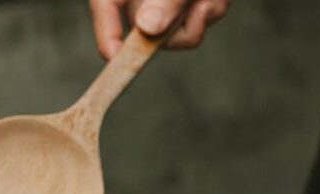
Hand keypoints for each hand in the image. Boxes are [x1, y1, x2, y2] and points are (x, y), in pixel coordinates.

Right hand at [90, 0, 231, 59]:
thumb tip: (148, 28)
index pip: (105, 12)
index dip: (110, 40)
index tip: (122, 61)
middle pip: (150, 33)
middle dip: (181, 26)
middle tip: (202, 4)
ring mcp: (164, 3)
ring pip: (182, 31)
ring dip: (204, 13)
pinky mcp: (186, 5)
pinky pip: (201, 20)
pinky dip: (214, 4)